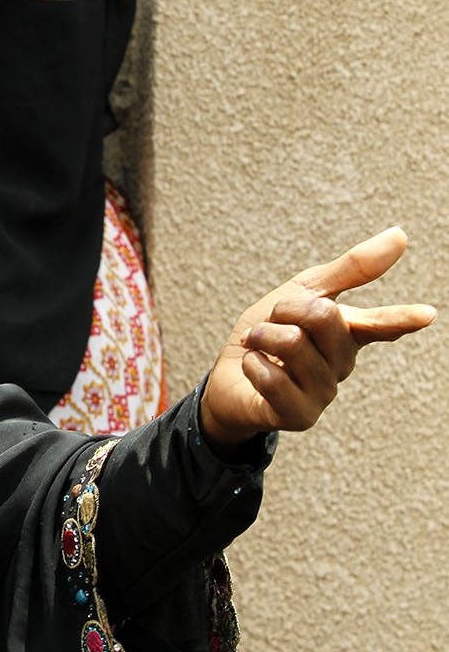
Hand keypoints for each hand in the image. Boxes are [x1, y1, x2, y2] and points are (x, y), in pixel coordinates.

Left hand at [201, 226, 436, 454]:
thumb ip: (349, 270)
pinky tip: (254, 369)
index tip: (426, 314)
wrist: (224, 376)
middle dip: (284, 310)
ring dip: (262, 336)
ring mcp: (323, 393)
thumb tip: (399, 236)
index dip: (399, 318)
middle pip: (323, 317)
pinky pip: (272, 378)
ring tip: (258, 346)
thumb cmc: (266, 333)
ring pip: (293, 344)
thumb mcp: (300, 292)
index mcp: (348, 333)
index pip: (378, 323)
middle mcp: (342, 364)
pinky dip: (252, 364)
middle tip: (271, 322)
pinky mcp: (299, 416)